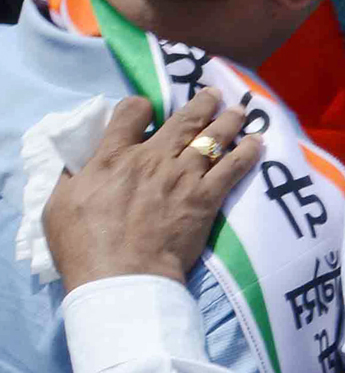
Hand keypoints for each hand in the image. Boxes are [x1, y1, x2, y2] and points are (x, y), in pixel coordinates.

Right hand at [43, 89, 261, 292]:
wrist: (121, 278)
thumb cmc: (84, 247)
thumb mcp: (59, 206)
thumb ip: (71, 178)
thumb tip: (78, 162)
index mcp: (113, 156)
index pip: (131, 112)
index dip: (140, 107)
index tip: (147, 110)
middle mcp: (152, 157)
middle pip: (183, 119)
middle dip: (201, 103)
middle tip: (213, 94)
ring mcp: (182, 175)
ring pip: (212, 136)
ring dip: (229, 120)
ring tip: (239, 111)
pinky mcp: (205, 197)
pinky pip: (232, 167)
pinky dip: (247, 153)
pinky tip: (258, 143)